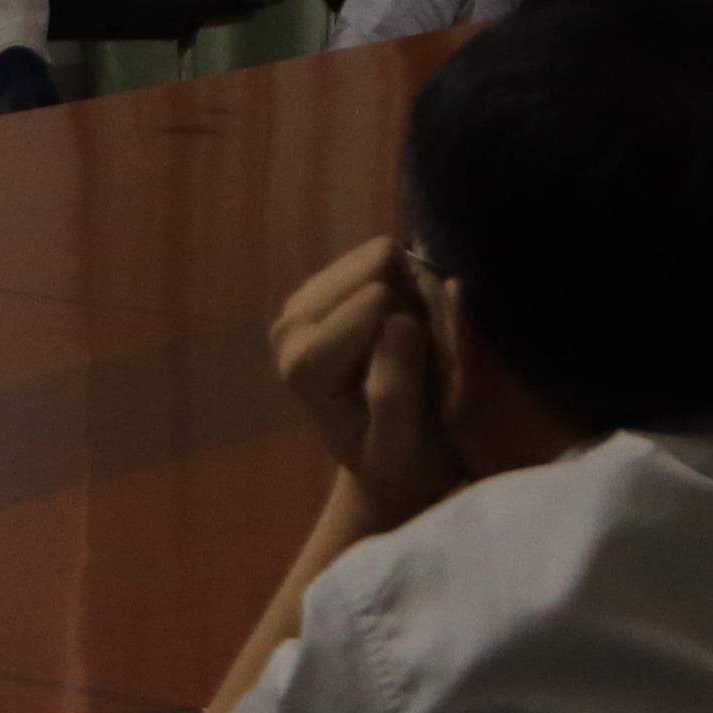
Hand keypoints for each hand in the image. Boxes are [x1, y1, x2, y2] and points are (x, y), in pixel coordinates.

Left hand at [267, 237, 463, 533]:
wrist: (392, 459)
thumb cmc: (405, 460)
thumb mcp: (404, 446)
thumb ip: (397, 391)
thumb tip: (401, 322)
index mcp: (304, 365)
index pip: (378, 300)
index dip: (418, 329)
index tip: (422, 375)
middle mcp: (290, 326)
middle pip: (377, 264)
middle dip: (413, 304)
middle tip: (421, 357)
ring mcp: (301, 301)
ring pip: (381, 253)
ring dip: (412, 294)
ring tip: (413, 346)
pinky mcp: (321, 287)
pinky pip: (382, 253)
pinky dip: (406, 285)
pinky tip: (403, 329)